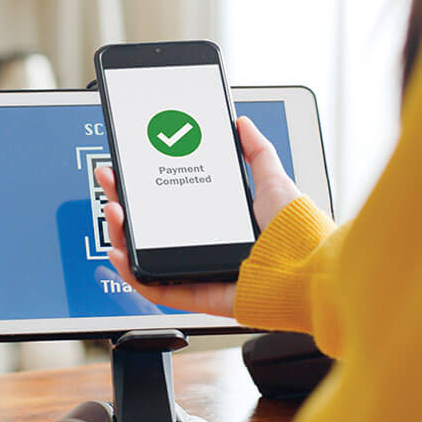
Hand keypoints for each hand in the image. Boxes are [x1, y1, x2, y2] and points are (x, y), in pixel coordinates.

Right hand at [93, 116, 300, 316]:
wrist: (310, 269)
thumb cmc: (300, 234)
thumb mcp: (274, 181)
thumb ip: (257, 152)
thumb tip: (243, 124)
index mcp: (222, 225)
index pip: (174, 206)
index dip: (148, 189)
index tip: (132, 168)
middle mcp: (209, 249)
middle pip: (154, 230)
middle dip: (126, 205)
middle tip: (112, 181)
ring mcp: (202, 273)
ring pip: (149, 259)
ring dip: (123, 235)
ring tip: (114, 210)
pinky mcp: (201, 297)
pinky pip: (159, 290)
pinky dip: (135, 275)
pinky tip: (120, 253)